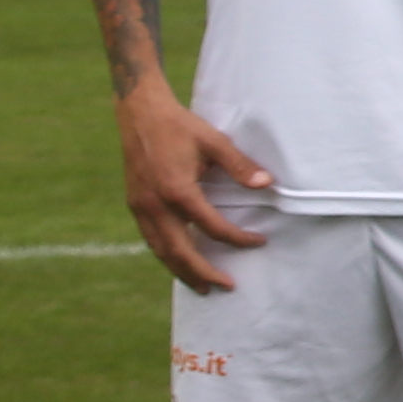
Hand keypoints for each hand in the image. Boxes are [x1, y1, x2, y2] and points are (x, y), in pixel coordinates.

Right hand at [116, 85, 271, 293]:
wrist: (140, 113)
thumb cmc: (180, 127)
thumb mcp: (214, 142)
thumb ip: (240, 166)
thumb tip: (267, 184)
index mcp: (177, 191)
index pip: (212, 227)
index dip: (237, 238)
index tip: (258, 242)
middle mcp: (156, 205)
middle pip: (180, 251)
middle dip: (203, 273)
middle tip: (225, 287)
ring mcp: (141, 207)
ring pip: (161, 250)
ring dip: (181, 271)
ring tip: (201, 287)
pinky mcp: (135, 204)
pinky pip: (150, 238)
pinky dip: (166, 255)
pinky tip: (179, 261)